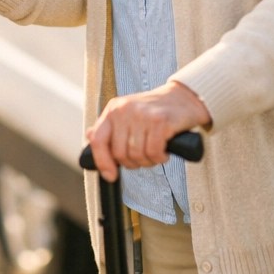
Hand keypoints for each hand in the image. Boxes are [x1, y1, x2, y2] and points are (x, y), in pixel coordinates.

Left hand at [85, 80, 210, 181]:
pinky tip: (164, 150)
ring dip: (149, 161)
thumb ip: (110, 127)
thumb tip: (89, 136)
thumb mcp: (128, 114)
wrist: (184, 98)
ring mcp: (142, 114)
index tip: (111, 175)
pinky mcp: (160, 120)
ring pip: (137, 155)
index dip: (102, 162)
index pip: (98, 139)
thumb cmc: (155, 111)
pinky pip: (154, 152)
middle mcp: (124, 110)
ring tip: (156, 151)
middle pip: (120, 153)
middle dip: (133, 163)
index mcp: (113, 109)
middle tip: (145, 157)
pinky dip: (160, 157)